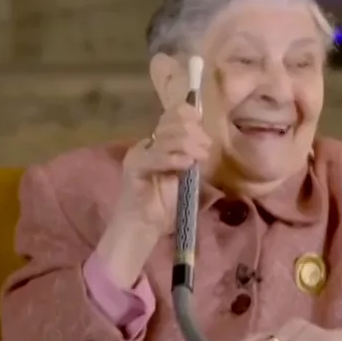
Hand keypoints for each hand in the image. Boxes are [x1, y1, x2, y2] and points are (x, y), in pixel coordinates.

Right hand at [113, 100, 210, 238]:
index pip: (174, 113)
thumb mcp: (187, 176)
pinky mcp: (134, 167)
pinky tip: (186, 166)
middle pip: (173, 121)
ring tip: (199, 158)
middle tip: (205, 150)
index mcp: (158, 142)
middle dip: (195, 133)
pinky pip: (156, 156)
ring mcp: (139, 154)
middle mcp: (147, 143)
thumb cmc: (165, 205)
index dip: (191, 117)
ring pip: (167, 137)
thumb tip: (207, 139)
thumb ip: (194, 157)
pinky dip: (175, 158)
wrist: (143, 227)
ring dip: (189, 145)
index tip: (204, 133)